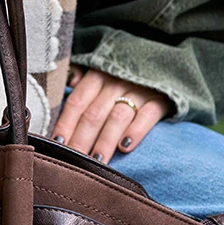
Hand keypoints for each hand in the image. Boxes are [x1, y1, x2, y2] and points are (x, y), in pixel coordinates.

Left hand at [51, 64, 173, 162]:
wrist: (166, 63)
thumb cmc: (125, 73)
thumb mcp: (103, 70)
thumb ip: (82, 76)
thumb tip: (68, 83)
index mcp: (97, 75)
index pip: (77, 102)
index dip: (66, 123)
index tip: (57, 144)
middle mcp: (115, 81)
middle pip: (94, 114)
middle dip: (82, 139)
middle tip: (74, 161)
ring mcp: (138, 90)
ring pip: (117, 117)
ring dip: (105, 141)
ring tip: (97, 161)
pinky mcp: (160, 99)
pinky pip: (147, 116)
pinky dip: (136, 131)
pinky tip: (125, 147)